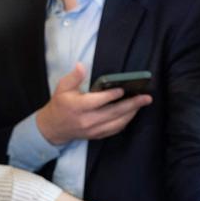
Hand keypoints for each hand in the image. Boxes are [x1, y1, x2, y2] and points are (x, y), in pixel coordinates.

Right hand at [35, 63, 151, 145]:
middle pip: (113, 112)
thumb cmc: (60, 104)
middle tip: (146, 98)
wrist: (53, 127)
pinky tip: (133, 113)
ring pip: (117, 123)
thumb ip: (74, 77)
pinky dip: (126, 121)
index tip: (123, 90)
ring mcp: (93, 129)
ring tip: (142, 103)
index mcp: (77, 107)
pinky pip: (115, 129)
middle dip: (132, 105)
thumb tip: (82, 65)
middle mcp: (86, 120)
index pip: (98, 101)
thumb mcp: (62, 87)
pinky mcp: (97, 135)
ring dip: (132, 113)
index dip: (111, 95)